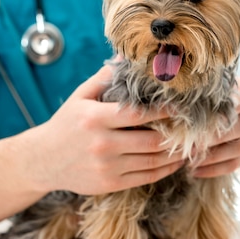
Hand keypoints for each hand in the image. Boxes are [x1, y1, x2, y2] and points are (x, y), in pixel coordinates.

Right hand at [29, 65, 183, 195]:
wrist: (43, 160)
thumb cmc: (66, 123)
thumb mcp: (81, 96)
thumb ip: (105, 77)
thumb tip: (127, 55)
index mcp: (95, 118)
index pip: (138, 113)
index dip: (165, 110)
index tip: (183, 105)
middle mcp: (102, 144)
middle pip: (151, 140)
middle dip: (177, 134)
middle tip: (196, 127)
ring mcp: (107, 167)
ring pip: (153, 161)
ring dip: (177, 153)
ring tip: (192, 144)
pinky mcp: (110, 184)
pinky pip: (146, 177)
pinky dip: (166, 169)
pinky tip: (176, 161)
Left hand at [192, 76, 239, 177]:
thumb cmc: (218, 95)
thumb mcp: (214, 88)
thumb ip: (202, 92)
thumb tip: (175, 101)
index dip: (224, 108)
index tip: (203, 115)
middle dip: (214, 137)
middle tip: (190, 143)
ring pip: (238, 150)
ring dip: (213, 157)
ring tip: (189, 160)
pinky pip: (235, 164)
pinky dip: (215, 170)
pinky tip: (195, 171)